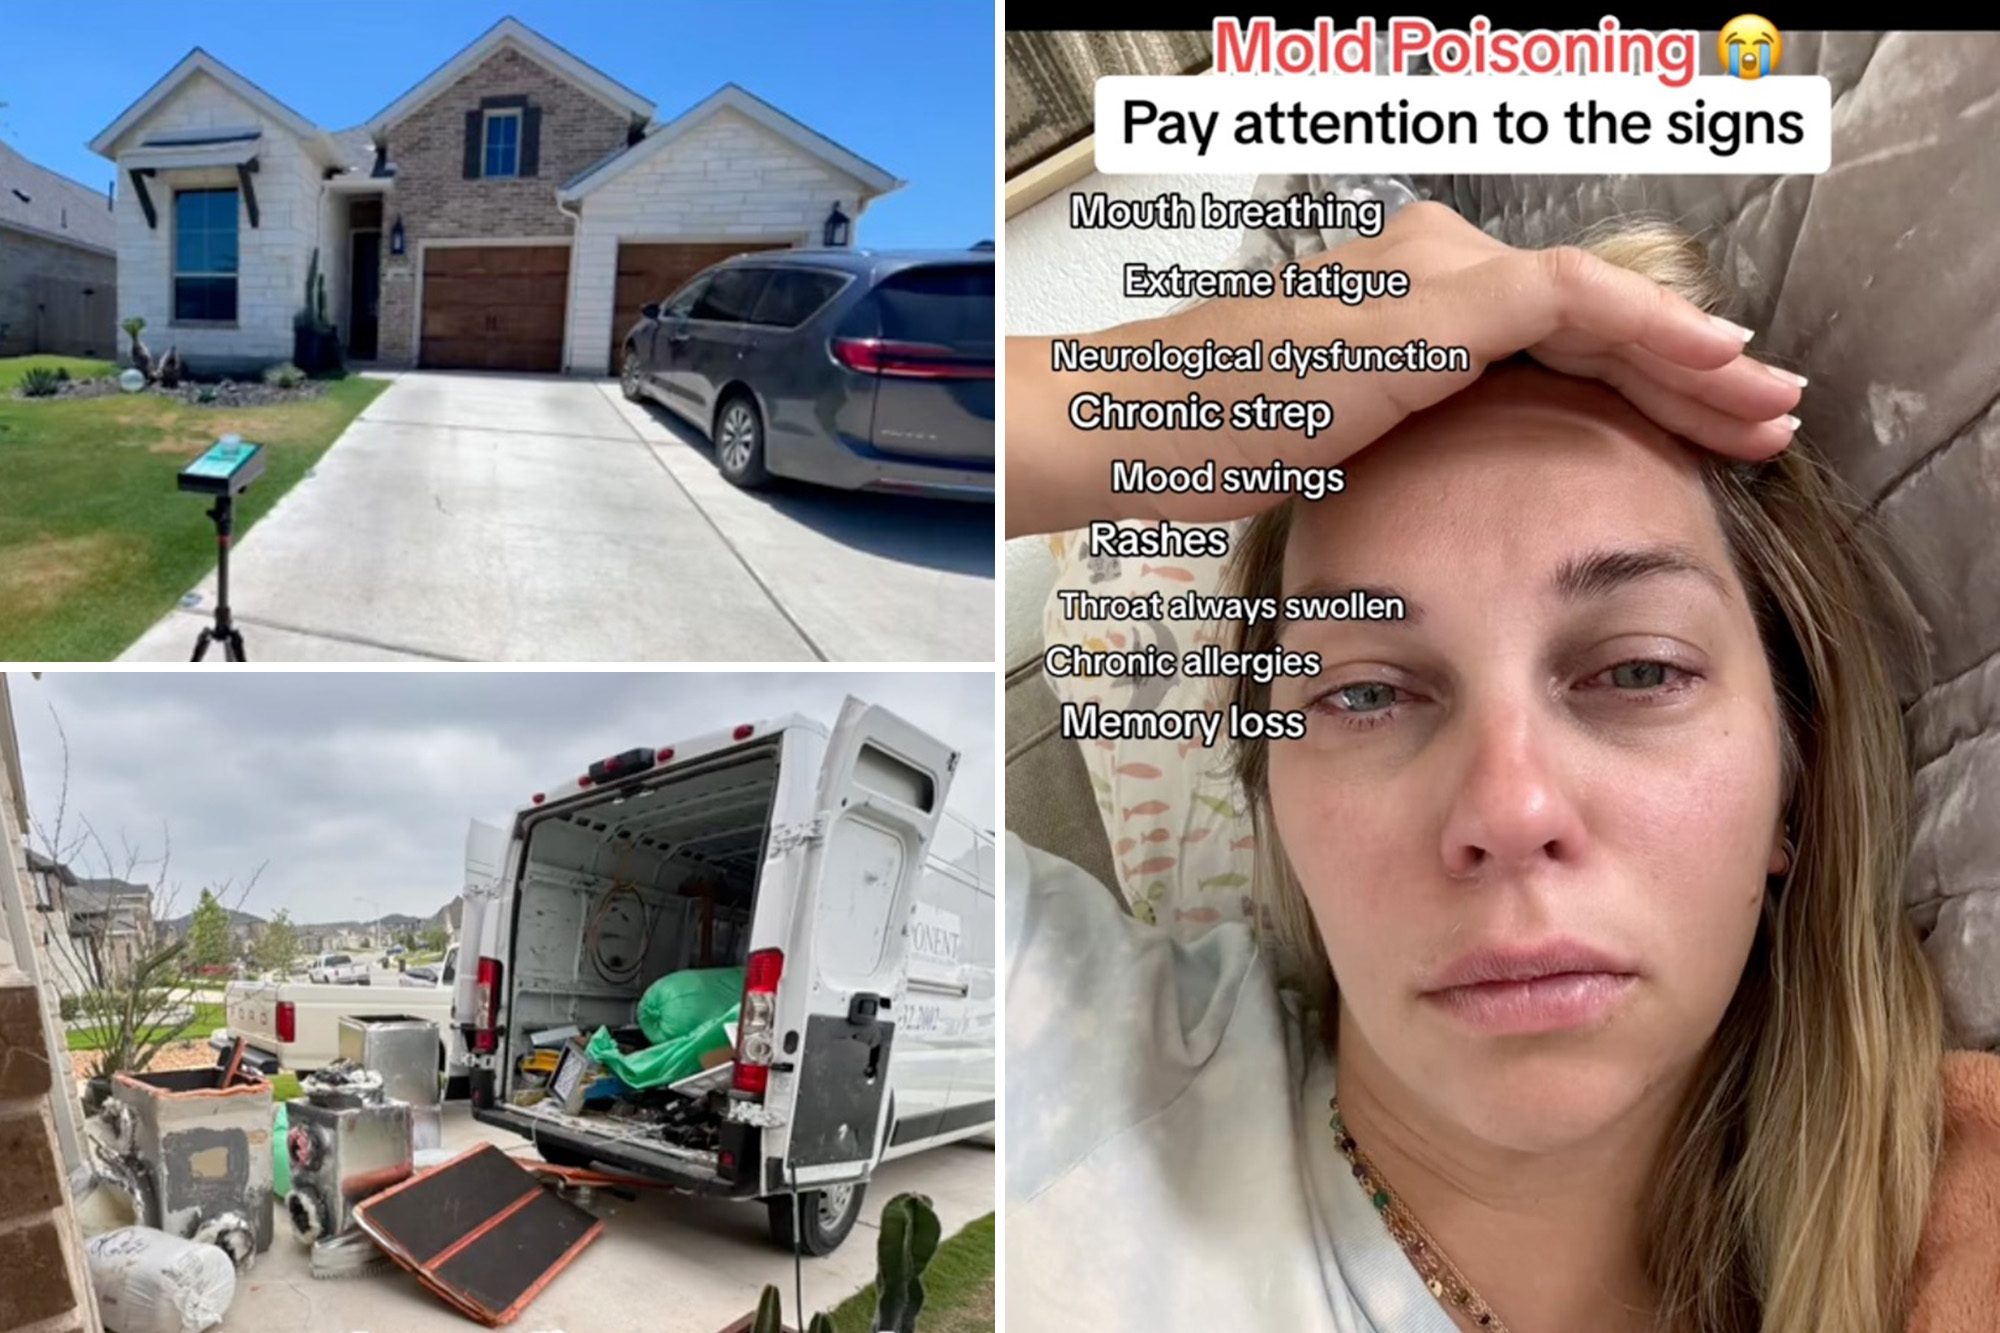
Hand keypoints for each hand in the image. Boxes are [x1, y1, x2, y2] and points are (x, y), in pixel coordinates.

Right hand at [1006, 201, 1802, 534]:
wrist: (1142, 425)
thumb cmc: (1208, 442)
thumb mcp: (1333, 446)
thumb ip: (1410, 443)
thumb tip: (1466, 500)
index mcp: (1410, 302)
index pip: (1555, 334)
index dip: (1641, 381)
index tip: (1703, 435)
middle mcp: (1431, 265)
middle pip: (1594, 316)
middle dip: (1690, 371)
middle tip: (1763, 417)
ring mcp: (1435, 272)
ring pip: (1604, 305)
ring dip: (1696, 359)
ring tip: (1765, 406)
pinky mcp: (1437, 300)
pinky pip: (1576, 301)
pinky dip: (1653, 331)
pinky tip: (1714, 364)